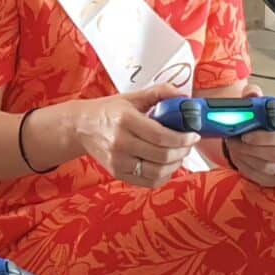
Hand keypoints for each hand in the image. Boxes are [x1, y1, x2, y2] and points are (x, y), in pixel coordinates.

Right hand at [53, 84, 199, 188]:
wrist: (81, 127)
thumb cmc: (108, 111)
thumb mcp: (132, 97)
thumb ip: (159, 92)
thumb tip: (184, 96)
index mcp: (125, 120)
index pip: (161, 136)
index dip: (182, 138)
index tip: (193, 135)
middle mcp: (120, 143)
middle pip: (161, 155)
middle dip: (182, 151)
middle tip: (189, 144)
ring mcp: (118, 161)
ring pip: (156, 172)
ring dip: (175, 165)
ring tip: (179, 154)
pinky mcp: (117, 173)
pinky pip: (147, 182)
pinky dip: (163, 176)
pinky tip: (167, 166)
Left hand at [216, 85, 274, 187]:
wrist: (260, 142)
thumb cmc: (261, 124)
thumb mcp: (256, 106)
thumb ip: (253, 94)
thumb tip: (252, 93)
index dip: (263, 138)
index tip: (245, 136)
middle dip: (251, 149)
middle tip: (234, 143)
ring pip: (267, 168)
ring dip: (246, 158)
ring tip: (234, 149)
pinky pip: (261, 178)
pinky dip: (246, 168)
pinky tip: (239, 158)